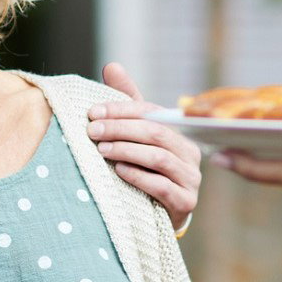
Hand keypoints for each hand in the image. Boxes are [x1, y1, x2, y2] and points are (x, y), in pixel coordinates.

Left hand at [89, 62, 201, 229]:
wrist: (158, 215)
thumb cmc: (144, 169)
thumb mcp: (136, 134)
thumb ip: (126, 102)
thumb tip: (111, 66)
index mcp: (178, 132)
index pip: (152, 112)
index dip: (121, 109)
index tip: (92, 112)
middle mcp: (190, 153)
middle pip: (155, 132)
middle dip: (120, 129)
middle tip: (92, 130)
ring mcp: (190, 179)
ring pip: (159, 158)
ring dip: (127, 150)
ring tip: (101, 149)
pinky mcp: (185, 203)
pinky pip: (161, 186)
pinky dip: (138, 176)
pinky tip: (118, 171)